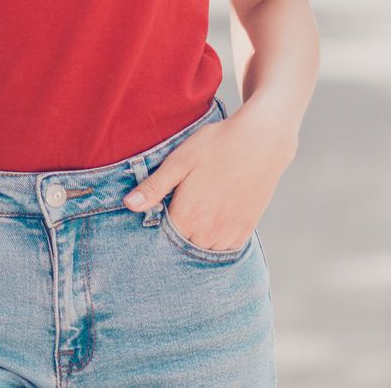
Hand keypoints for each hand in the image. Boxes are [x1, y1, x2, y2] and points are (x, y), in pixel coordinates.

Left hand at [121, 111, 294, 253]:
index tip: (161, 210)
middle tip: (180, 207)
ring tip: (196, 214)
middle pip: (183, 246)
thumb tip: (128, 205)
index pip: (162, 237)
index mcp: (187, 215)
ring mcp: (229, 233)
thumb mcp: (179, 161)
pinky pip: (225, 249)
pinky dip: (216, 240)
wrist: (262, 141)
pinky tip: (212, 222)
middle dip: (177, 233)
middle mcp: (208, 231)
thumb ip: (154, 187)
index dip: (158, 225)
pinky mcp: (246, 229)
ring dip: (196, 239)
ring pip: (204, 250)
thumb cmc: (216, 145)